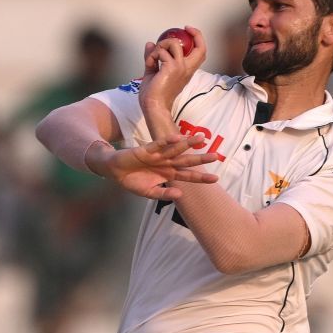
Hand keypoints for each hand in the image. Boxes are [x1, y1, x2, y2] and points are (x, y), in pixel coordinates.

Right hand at [92, 135, 218, 202]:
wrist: (115, 171)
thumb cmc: (132, 181)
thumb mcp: (148, 192)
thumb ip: (163, 194)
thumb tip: (179, 194)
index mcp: (168, 173)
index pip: (188, 175)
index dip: (201, 177)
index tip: (216, 179)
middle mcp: (167, 163)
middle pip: (187, 160)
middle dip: (201, 159)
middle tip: (216, 156)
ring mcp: (158, 155)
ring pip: (176, 149)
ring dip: (188, 143)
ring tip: (201, 138)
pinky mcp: (147, 149)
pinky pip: (159, 144)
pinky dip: (167, 140)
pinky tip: (178, 137)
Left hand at [138, 26, 207, 117]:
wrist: (153, 107)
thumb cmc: (154, 95)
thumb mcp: (152, 73)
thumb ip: (152, 58)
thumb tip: (149, 43)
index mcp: (186, 70)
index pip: (201, 52)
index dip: (198, 38)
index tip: (188, 31)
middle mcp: (187, 68)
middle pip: (201, 47)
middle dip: (195, 34)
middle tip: (183, 30)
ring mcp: (180, 67)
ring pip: (174, 43)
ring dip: (160, 45)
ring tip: (153, 56)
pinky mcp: (171, 67)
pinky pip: (160, 52)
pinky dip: (152, 55)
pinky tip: (149, 64)